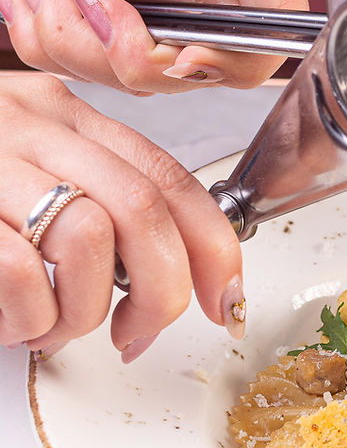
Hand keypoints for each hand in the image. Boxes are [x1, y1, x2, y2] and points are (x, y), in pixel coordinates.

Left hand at [0, 0, 306, 93]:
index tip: (183, 54)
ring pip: (143, 80)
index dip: (237, 54)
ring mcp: (160, 21)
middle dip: (136, 54)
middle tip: (93, 6)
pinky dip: (51, 42)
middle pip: (206, 70)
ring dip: (79, 42)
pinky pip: (94, 79)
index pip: (273, 23)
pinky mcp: (117, 43)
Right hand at [0, 73, 244, 358]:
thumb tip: (161, 274)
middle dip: (158, 292)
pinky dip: (24, 316)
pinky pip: (17, 274)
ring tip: (43, 322)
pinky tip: (7, 319)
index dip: (213, 246)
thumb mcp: (22, 175)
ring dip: (78, 309)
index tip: (223, 298)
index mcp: (58, 113)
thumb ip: (86, 201)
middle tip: (136, 333)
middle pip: (142, 211)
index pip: (169, 175)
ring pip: (86, 237)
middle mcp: (26, 124)